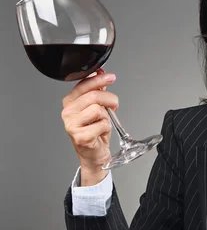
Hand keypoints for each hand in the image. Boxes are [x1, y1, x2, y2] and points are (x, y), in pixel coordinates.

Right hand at [61, 68, 118, 184]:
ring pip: (98, 110)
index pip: (83, 85)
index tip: (110, 77)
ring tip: (103, 122)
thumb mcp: (97, 108)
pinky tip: (100, 132)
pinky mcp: (80, 136)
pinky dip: (107, 128)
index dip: (99, 79)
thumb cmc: (95, 132)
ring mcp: (72, 125)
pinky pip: (102, 124)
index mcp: (70, 102)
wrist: (94, 154)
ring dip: (107, 116)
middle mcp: (68, 112)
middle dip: (110, 99)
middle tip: (114, 105)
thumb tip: (102, 75)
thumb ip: (98, 91)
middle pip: (94, 96)